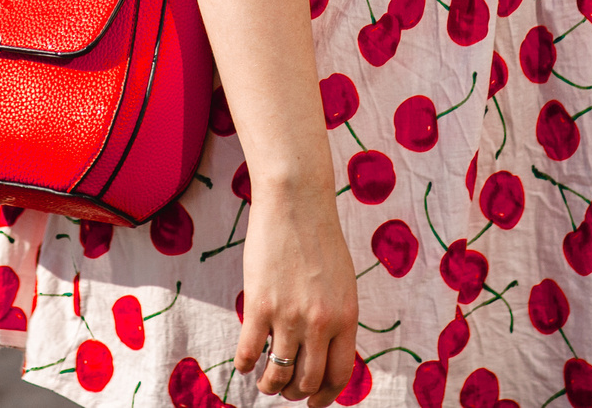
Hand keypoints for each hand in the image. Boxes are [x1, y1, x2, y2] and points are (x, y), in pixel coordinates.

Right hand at [235, 187, 358, 405]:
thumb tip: (325, 353)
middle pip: (308, 380)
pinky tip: (245, 363)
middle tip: (285, 390)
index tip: (313, 402)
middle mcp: (321, 323)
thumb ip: (336, 318)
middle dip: (295, 393)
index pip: (339, 375)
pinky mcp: (259, 304)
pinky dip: (246, 364)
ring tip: (265, 383)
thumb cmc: (319, 238)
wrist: (296, 202)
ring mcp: (289, 315)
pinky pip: (250, 352)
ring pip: (278, 374)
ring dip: (270, 386)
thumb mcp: (342, 283)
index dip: (325, 396)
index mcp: (346, 317)